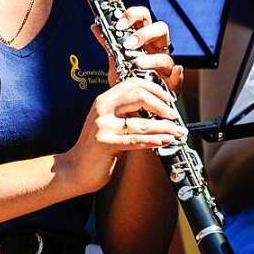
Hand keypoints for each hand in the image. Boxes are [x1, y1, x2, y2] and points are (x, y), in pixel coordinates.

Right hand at [62, 76, 186, 194]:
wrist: (75, 169)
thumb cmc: (95, 147)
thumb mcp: (108, 122)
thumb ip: (125, 112)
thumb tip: (155, 107)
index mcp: (103, 101)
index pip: (132, 83)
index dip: (155, 89)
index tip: (168, 99)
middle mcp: (102, 110)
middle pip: (139, 96)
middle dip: (162, 105)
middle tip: (174, 115)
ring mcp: (103, 126)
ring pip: (141, 122)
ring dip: (165, 127)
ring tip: (178, 131)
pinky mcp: (105, 144)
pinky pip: (135, 141)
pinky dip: (153, 140)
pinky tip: (165, 140)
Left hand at [93, 6, 183, 94]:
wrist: (129, 99)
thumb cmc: (126, 75)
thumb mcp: (115, 57)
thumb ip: (108, 42)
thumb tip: (96, 26)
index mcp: (144, 38)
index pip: (143, 17)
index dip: (133, 16)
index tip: (118, 24)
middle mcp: (157, 48)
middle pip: (160, 29)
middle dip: (144, 34)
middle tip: (128, 45)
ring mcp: (164, 65)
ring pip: (165, 55)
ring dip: (152, 58)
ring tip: (137, 64)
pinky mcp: (170, 82)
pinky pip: (177, 77)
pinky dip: (177, 75)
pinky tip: (174, 73)